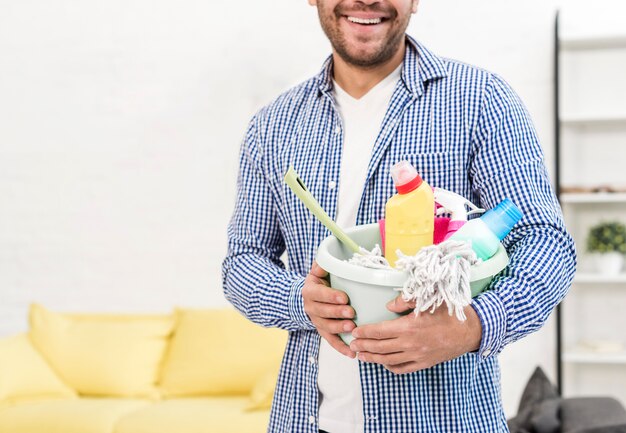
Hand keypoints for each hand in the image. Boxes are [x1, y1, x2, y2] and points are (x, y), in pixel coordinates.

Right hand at [302, 261, 355, 357]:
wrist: (308, 298)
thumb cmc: (319, 282)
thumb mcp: (318, 271)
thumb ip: (323, 264)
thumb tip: (327, 257)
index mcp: (310, 291)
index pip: (318, 294)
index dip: (330, 296)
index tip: (344, 297)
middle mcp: (311, 308)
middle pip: (322, 312)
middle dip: (337, 313)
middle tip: (351, 312)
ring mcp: (317, 322)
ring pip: (326, 328)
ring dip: (339, 329)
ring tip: (352, 329)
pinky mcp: (324, 332)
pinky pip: (331, 342)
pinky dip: (341, 348)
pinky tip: (352, 353)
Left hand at [349, 296, 482, 373]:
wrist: (471, 331)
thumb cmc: (449, 312)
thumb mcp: (427, 299)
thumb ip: (405, 301)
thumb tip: (387, 305)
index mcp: (408, 327)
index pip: (379, 332)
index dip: (365, 333)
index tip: (355, 332)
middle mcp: (410, 344)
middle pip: (380, 348)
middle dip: (364, 347)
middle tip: (352, 345)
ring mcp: (417, 356)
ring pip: (388, 360)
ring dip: (373, 358)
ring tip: (361, 356)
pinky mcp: (424, 363)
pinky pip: (403, 368)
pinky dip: (390, 367)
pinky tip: (384, 363)